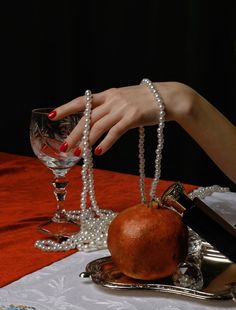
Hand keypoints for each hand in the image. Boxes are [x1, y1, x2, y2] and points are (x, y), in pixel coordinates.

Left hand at [50, 82, 195, 154]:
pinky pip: (115, 132)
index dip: (66, 108)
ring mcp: (122, 108)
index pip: (82, 101)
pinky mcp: (133, 117)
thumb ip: (112, 106)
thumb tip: (100, 118)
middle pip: (87, 117)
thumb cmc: (148, 101)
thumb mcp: (126, 99)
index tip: (52, 115)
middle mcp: (113, 100)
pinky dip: (105, 143)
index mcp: (109, 94)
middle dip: (74, 133)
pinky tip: (98, 152)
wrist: (169, 98)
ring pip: (98, 126)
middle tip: (64, 146)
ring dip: (86, 141)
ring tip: (77, 154)